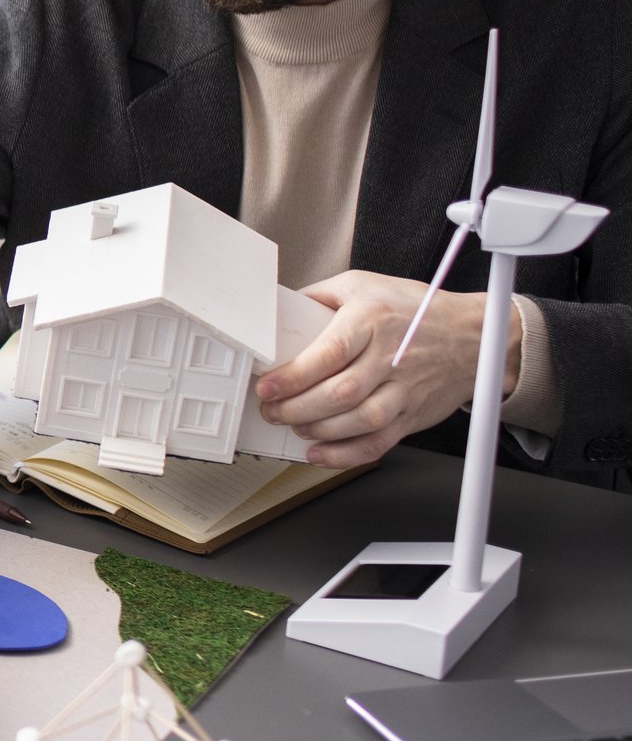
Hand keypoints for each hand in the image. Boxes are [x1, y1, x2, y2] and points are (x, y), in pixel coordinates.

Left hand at [257, 270, 519, 467]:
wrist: (474, 335)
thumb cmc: (417, 309)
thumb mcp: (364, 285)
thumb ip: (320, 296)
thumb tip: (279, 310)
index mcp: (373, 320)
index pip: (329, 353)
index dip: (294, 376)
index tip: (267, 387)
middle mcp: (390, 356)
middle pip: (340, 393)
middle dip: (296, 408)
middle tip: (272, 410)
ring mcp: (404, 389)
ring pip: (360, 420)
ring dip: (319, 430)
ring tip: (294, 426)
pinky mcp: (413, 415)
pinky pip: (380, 442)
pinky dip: (346, 454)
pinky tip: (320, 452)